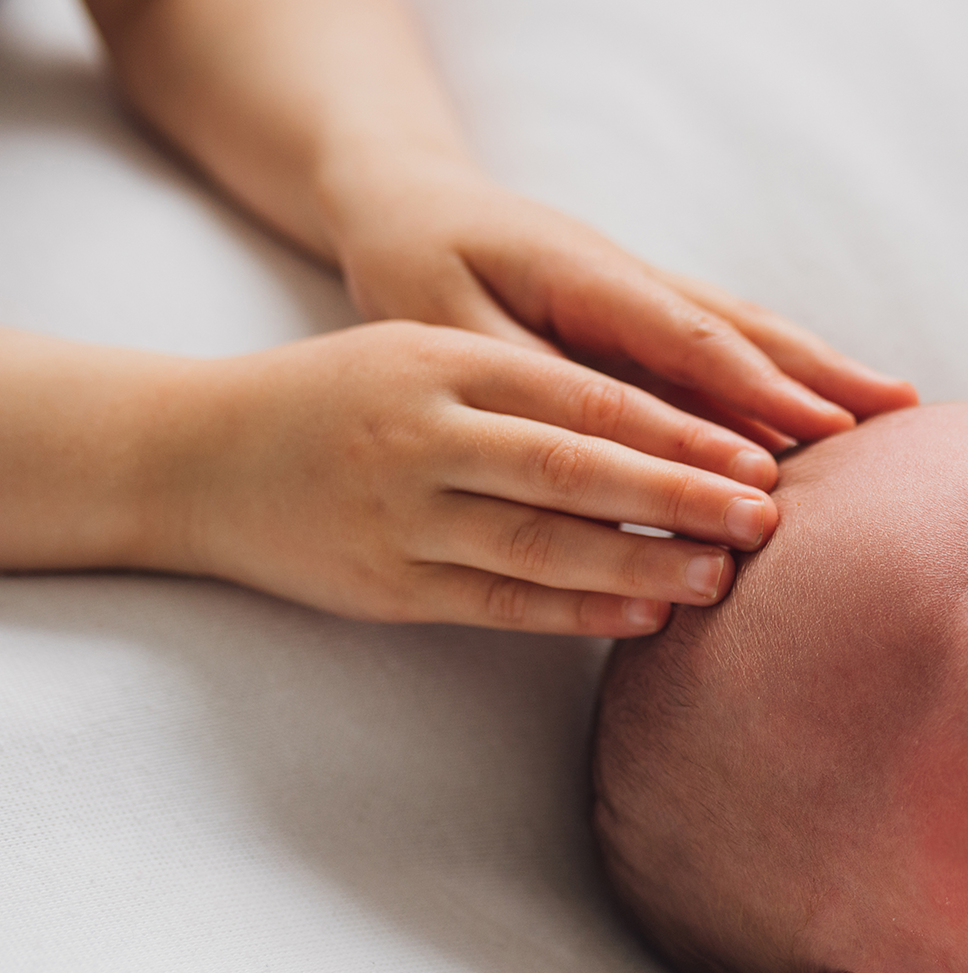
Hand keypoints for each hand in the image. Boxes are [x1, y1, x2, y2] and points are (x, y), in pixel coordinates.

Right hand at [162, 321, 789, 634]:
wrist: (194, 454)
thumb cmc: (339, 399)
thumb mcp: (424, 354)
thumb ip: (529, 382)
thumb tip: (671, 426)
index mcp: (442, 360)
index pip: (585, 395)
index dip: (679, 429)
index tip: (758, 452)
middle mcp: (423, 434)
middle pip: (577, 468)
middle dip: (681, 495)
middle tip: (768, 517)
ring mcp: (401, 515)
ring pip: (543, 545)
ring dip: (641, 562)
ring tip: (722, 576)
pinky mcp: (386, 584)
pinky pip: (498, 603)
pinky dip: (576, 613)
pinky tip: (643, 618)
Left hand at [321, 157, 917, 445]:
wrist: (409, 200)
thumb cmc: (417, 262)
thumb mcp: (444, 320)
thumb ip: (527, 376)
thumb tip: (605, 440)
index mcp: (588, 276)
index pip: (689, 338)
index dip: (758, 387)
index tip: (820, 429)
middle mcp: (636, 280)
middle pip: (747, 329)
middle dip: (827, 373)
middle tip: (902, 413)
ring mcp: (649, 295)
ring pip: (750, 334)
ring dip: (823, 371)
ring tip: (897, 408)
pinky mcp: (647, 316)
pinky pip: (729, 347)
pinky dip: (784, 376)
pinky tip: (827, 410)